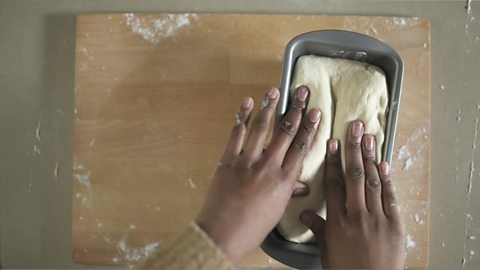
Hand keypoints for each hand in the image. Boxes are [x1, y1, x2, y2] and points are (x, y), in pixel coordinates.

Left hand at [196, 86, 320, 262]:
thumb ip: (289, 192)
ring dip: (269, 106)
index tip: (315, 111)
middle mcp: (269, 166)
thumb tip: (303, 186)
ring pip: (261, 127)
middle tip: (302, 91)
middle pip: (286, 132)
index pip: (302, 147)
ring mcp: (248, 161)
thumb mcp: (277, 210)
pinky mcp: (229, 160)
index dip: (309, 126)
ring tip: (275, 90)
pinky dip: (242, 116)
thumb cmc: (253, 226)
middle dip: (295, 109)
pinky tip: (247, 103)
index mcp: (285, 180)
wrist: (223, 232)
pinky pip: (237, 133)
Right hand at [300, 121, 404, 268]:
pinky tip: (383, 163)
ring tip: (368, 136)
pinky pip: (390, 197)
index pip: (333, 185)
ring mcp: (378, 219)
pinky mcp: (395, 225)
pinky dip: (386, 179)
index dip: (332, 162)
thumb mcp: (327, 251)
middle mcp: (357, 216)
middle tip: (354, 127)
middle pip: (354, 176)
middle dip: (353, 149)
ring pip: (372, 182)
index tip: (332, 143)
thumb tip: (306, 213)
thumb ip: (318, 229)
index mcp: (337, 222)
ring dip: (370, 157)